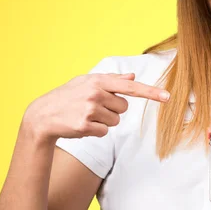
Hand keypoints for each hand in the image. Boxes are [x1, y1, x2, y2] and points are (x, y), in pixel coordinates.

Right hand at [24, 72, 169, 141]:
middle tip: (93, 108)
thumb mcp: (86, 83)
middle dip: (112, 110)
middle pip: (124, 108)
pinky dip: (96, 131)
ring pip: (115, 121)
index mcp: (98, 81)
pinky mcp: (85, 126)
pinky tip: (81, 125)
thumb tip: (132, 77)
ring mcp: (90, 110)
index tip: (168, 97)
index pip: (130, 87)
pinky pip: (105, 132)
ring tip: (85, 116)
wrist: (43, 115)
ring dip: (104, 121)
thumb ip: (111, 80)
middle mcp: (95, 93)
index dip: (151, 92)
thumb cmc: (68, 97)